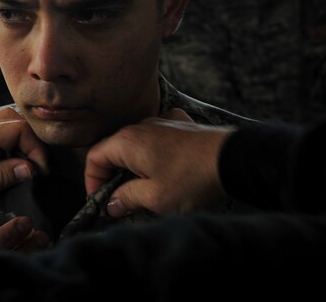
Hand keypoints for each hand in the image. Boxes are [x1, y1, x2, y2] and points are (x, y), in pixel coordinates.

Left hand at [0, 105, 48, 220]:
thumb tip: (28, 167)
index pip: (17, 129)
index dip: (35, 149)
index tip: (39, 172)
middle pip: (14, 117)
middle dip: (32, 141)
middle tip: (35, 167)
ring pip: (3, 114)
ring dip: (19, 133)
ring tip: (22, 158)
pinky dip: (2, 127)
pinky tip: (1, 145)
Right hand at [0, 209, 48, 274]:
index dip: (5, 236)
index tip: (24, 221)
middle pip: (4, 266)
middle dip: (26, 248)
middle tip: (41, 234)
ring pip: (12, 279)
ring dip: (30, 261)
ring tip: (43, 247)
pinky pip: (14, 290)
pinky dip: (25, 277)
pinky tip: (38, 266)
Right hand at [84, 108, 233, 216]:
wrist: (233, 159)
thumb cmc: (192, 178)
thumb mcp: (155, 198)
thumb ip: (127, 198)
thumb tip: (112, 203)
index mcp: (127, 142)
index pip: (94, 157)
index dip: (92, 181)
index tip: (102, 201)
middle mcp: (140, 127)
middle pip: (114, 150)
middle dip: (113, 176)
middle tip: (122, 200)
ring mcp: (161, 122)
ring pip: (136, 144)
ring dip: (135, 165)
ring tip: (146, 188)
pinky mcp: (180, 124)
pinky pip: (158, 136)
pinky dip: (156, 151)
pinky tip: (166, 165)